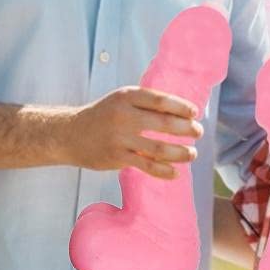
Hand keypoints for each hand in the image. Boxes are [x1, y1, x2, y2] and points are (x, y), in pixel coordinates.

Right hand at [66, 86, 201, 178]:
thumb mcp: (121, 99)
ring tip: (192, 154)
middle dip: (186, 129)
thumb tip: (182, 111)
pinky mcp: (117, 157)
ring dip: (180, 152)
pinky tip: (176, 172)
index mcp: (127, 96)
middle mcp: (124, 115)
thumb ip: (146, 103)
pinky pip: (147, 166)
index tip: (194, 113)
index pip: (161, 100)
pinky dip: (164, 170)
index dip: (181, 107)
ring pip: (159, 148)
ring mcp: (120, 138)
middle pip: (164, 123)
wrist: (70, 134)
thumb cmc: (104, 115)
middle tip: (198, 132)